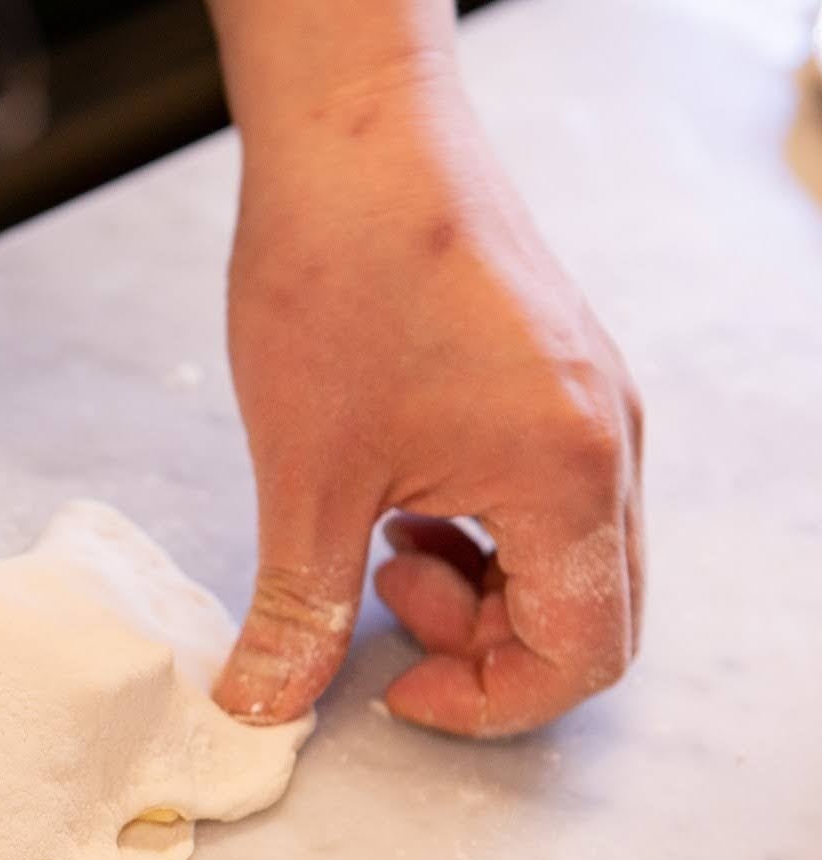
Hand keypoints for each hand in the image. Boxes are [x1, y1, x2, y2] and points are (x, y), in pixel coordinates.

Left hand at [212, 67, 642, 737]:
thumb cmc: (339, 280)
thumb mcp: (306, 475)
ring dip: (478, 583)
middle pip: (590, 612)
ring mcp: (592, 404)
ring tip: (379, 543)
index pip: (584, 655)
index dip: (489, 702)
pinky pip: (547, 493)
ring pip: (567, 554)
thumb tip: (266, 704)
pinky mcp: (558, 376)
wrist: (351, 139)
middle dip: (482, 642)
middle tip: (378, 601)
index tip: (396, 692)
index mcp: (570, 478)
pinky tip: (400, 499)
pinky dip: (481, 527)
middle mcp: (609, 444)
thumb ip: (299, 607)